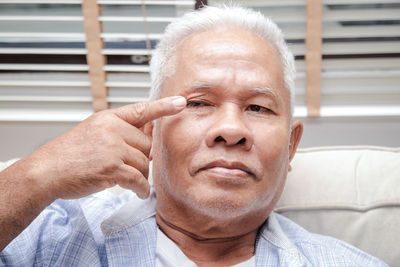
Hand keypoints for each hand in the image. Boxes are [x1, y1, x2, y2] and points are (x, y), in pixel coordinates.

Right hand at [24, 96, 185, 199]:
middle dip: (141, 158)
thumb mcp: (93, 132)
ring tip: (125, 179)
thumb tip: (146, 141)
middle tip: (127, 166)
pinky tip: (137, 192)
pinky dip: (140, 189)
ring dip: (139, 175)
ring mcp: (112, 148)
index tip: (181, 102)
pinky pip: (138, 179)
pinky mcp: (112, 168)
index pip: (141, 110)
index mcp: (108, 118)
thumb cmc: (68, 155)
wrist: (46, 171)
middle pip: (147, 144)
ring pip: (144, 163)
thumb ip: (118, 132)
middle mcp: (112, 129)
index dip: (163, 107)